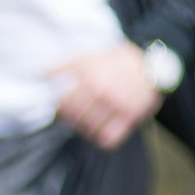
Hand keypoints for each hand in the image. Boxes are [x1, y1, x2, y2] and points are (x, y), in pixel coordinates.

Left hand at [48, 41, 162, 149]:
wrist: (152, 64)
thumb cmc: (116, 61)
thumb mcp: (90, 56)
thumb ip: (66, 65)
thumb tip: (42, 74)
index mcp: (89, 73)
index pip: (63, 99)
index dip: (58, 107)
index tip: (59, 107)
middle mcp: (102, 89)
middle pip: (73, 115)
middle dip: (68, 118)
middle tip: (70, 117)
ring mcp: (117, 104)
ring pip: (88, 128)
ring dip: (82, 128)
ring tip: (84, 122)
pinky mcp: (131, 117)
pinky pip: (107, 138)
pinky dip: (99, 138)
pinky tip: (98, 130)